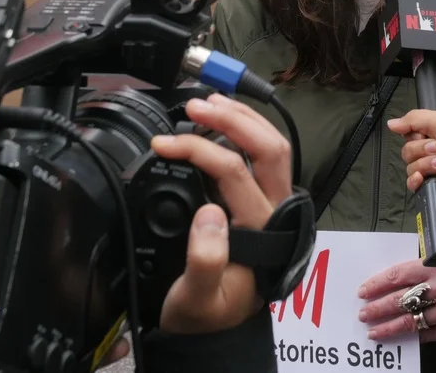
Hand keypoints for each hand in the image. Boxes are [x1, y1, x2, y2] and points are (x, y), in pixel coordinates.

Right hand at [149, 93, 291, 334]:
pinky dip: (245, 132)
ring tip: (208, 102)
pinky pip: (264, 158)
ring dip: (243, 119)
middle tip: (194, 105)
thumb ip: (205, 261)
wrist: (212, 334)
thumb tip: (209, 212)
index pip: (233, 172)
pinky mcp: (264, 204)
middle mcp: (275, 213)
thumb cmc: (204, 317)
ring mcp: (273, 206)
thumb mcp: (197, 299)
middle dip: (232, 119)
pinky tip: (221, 122)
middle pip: (268, 148)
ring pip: (272, 148)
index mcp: (261, 232)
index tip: (160, 145)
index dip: (196, 149)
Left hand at [357, 259, 435, 342]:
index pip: (398, 275)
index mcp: (435, 267)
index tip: (364, 290)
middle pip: (399, 300)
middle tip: (363, 314)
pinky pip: (426, 335)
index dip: (377, 283)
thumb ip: (426, 270)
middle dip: (377, 308)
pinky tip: (399, 338)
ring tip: (373, 331)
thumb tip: (399, 280)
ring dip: (388, 327)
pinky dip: (412, 336)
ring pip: (409, 322)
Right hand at [387, 110, 435, 191]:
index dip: (415, 137)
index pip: (408, 137)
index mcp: (431, 136)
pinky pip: (413, 185)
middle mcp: (430, 153)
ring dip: (426, 164)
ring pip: (411, 168)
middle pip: (407, 153)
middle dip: (422, 151)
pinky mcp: (434, 185)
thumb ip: (413, 119)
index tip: (427, 136)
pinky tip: (421, 178)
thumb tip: (390, 123)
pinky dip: (415, 180)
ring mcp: (431, 170)